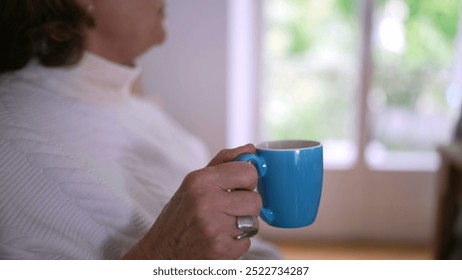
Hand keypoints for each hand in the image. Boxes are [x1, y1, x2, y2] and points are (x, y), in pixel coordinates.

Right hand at [123, 144, 261, 258]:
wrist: (161, 251)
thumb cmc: (180, 214)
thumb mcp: (194, 183)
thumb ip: (224, 162)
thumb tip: (250, 149)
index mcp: (201, 180)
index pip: (248, 172)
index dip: (248, 181)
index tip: (239, 187)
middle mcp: (207, 202)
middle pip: (255, 200)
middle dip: (246, 206)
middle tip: (228, 210)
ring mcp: (214, 228)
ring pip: (254, 222)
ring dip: (242, 225)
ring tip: (221, 225)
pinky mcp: (220, 250)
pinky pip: (247, 242)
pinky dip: (236, 243)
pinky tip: (218, 240)